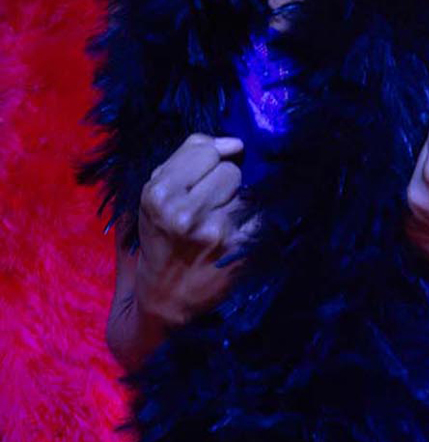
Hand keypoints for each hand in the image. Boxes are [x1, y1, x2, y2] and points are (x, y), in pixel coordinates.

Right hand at [133, 133, 257, 328]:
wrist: (164, 298)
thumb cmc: (159, 242)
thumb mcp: (153, 199)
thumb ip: (186, 160)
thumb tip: (233, 142)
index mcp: (158, 196)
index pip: (205, 150)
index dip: (208, 161)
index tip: (203, 175)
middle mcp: (186, 213)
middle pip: (230, 169)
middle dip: (223, 183)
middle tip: (208, 206)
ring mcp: (216, 231)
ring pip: (248, 191)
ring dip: (238, 202)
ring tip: (219, 221)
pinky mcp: (241, 248)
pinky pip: (261, 214)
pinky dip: (252, 221)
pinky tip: (235, 234)